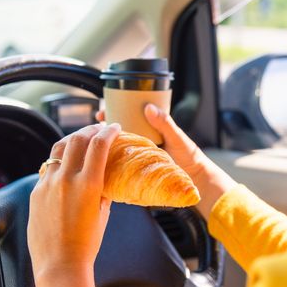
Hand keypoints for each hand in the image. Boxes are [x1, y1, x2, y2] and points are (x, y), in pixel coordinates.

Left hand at [28, 123, 120, 286]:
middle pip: (77, 139)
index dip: (108, 131)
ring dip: (72, 139)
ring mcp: (47, 184)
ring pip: (58, 148)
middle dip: (91, 129)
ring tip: (81, 138)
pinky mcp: (36, 191)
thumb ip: (103, 190)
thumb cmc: (86, 243)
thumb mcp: (103, 212)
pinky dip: (59, 159)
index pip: (99, 145)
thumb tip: (105, 176)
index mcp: (88, 184)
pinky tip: (65, 163)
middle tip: (99, 128)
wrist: (60, 264)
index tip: (114, 127)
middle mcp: (66, 179)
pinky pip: (48, 167)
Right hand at [96, 105, 235, 218]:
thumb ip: (165, 123)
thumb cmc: (189, 157)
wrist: (194, 179)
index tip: (102, 111)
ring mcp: (137, 156)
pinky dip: (110, 161)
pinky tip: (100, 161)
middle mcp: (140, 142)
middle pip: (117, 132)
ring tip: (92, 142)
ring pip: (116, 148)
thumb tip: (149, 107)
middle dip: (103, 129)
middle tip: (94, 125)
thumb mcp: (176, 137)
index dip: (113, 112)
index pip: (127, 117)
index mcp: (149, 129)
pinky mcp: (136, 170)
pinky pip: (120, 164)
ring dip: (104, 145)